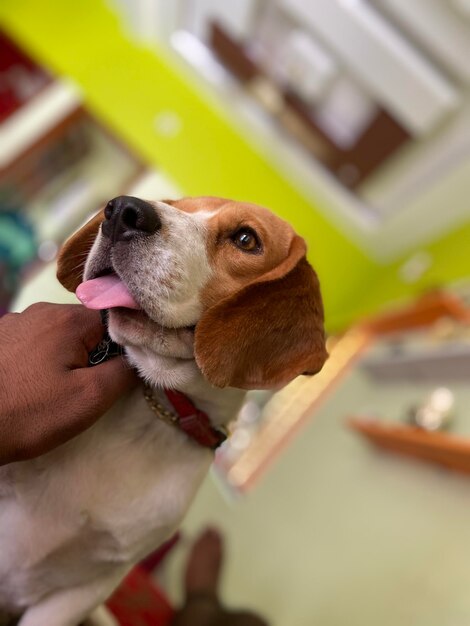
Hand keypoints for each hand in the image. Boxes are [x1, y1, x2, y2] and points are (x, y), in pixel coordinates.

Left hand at [0, 302, 137, 464]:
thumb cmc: (30, 413)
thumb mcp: (89, 398)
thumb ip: (124, 372)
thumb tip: (140, 356)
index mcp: (67, 319)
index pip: (115, 323)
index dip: (122, 349)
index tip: (116, 375)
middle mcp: (39, 311)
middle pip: (86, 328)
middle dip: (92, 355)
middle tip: (84, 388)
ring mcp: (14, 323)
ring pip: (59, 336)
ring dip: (66, 358)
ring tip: (54, 390)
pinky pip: (34, 343)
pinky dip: (41, 361)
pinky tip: (31, 385)